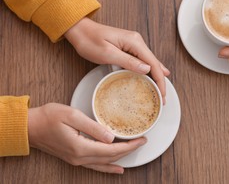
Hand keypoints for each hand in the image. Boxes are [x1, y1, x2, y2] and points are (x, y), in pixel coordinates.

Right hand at [28, 103, 145, 173]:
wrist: (29, 127)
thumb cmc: (48, 117)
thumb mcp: (72, 116)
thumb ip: (93, 127)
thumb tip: (111, 136)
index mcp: (81, 147)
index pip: (112, 149)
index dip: (129, 145)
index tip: (141, 139)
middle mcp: (79, 157)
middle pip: (110, 157)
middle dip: (128, 151)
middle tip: (142, 141)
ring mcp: (76, 160)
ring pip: (104, 163)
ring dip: (120, 158)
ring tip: (134, 153)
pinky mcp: (73, 158)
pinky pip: (95, 166)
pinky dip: (108, 167)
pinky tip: (116, 168)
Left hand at [64, 18, 169, 100]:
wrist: (80, 30)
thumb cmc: (89, 41)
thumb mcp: (108, 54)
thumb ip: (128, 61)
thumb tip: (147, 69)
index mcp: (134, 42)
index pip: (153, 63)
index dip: (160, 80)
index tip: (162, 94)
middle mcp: (137, 41)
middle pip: (154, 63)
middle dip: (160, 81)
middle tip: (163, 98)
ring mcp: (134, 43)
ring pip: (150, 62)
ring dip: (156, 76)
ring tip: (160, 91)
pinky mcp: (129, 47)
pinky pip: (143, 60)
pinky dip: (149, 71)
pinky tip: (156, 75)